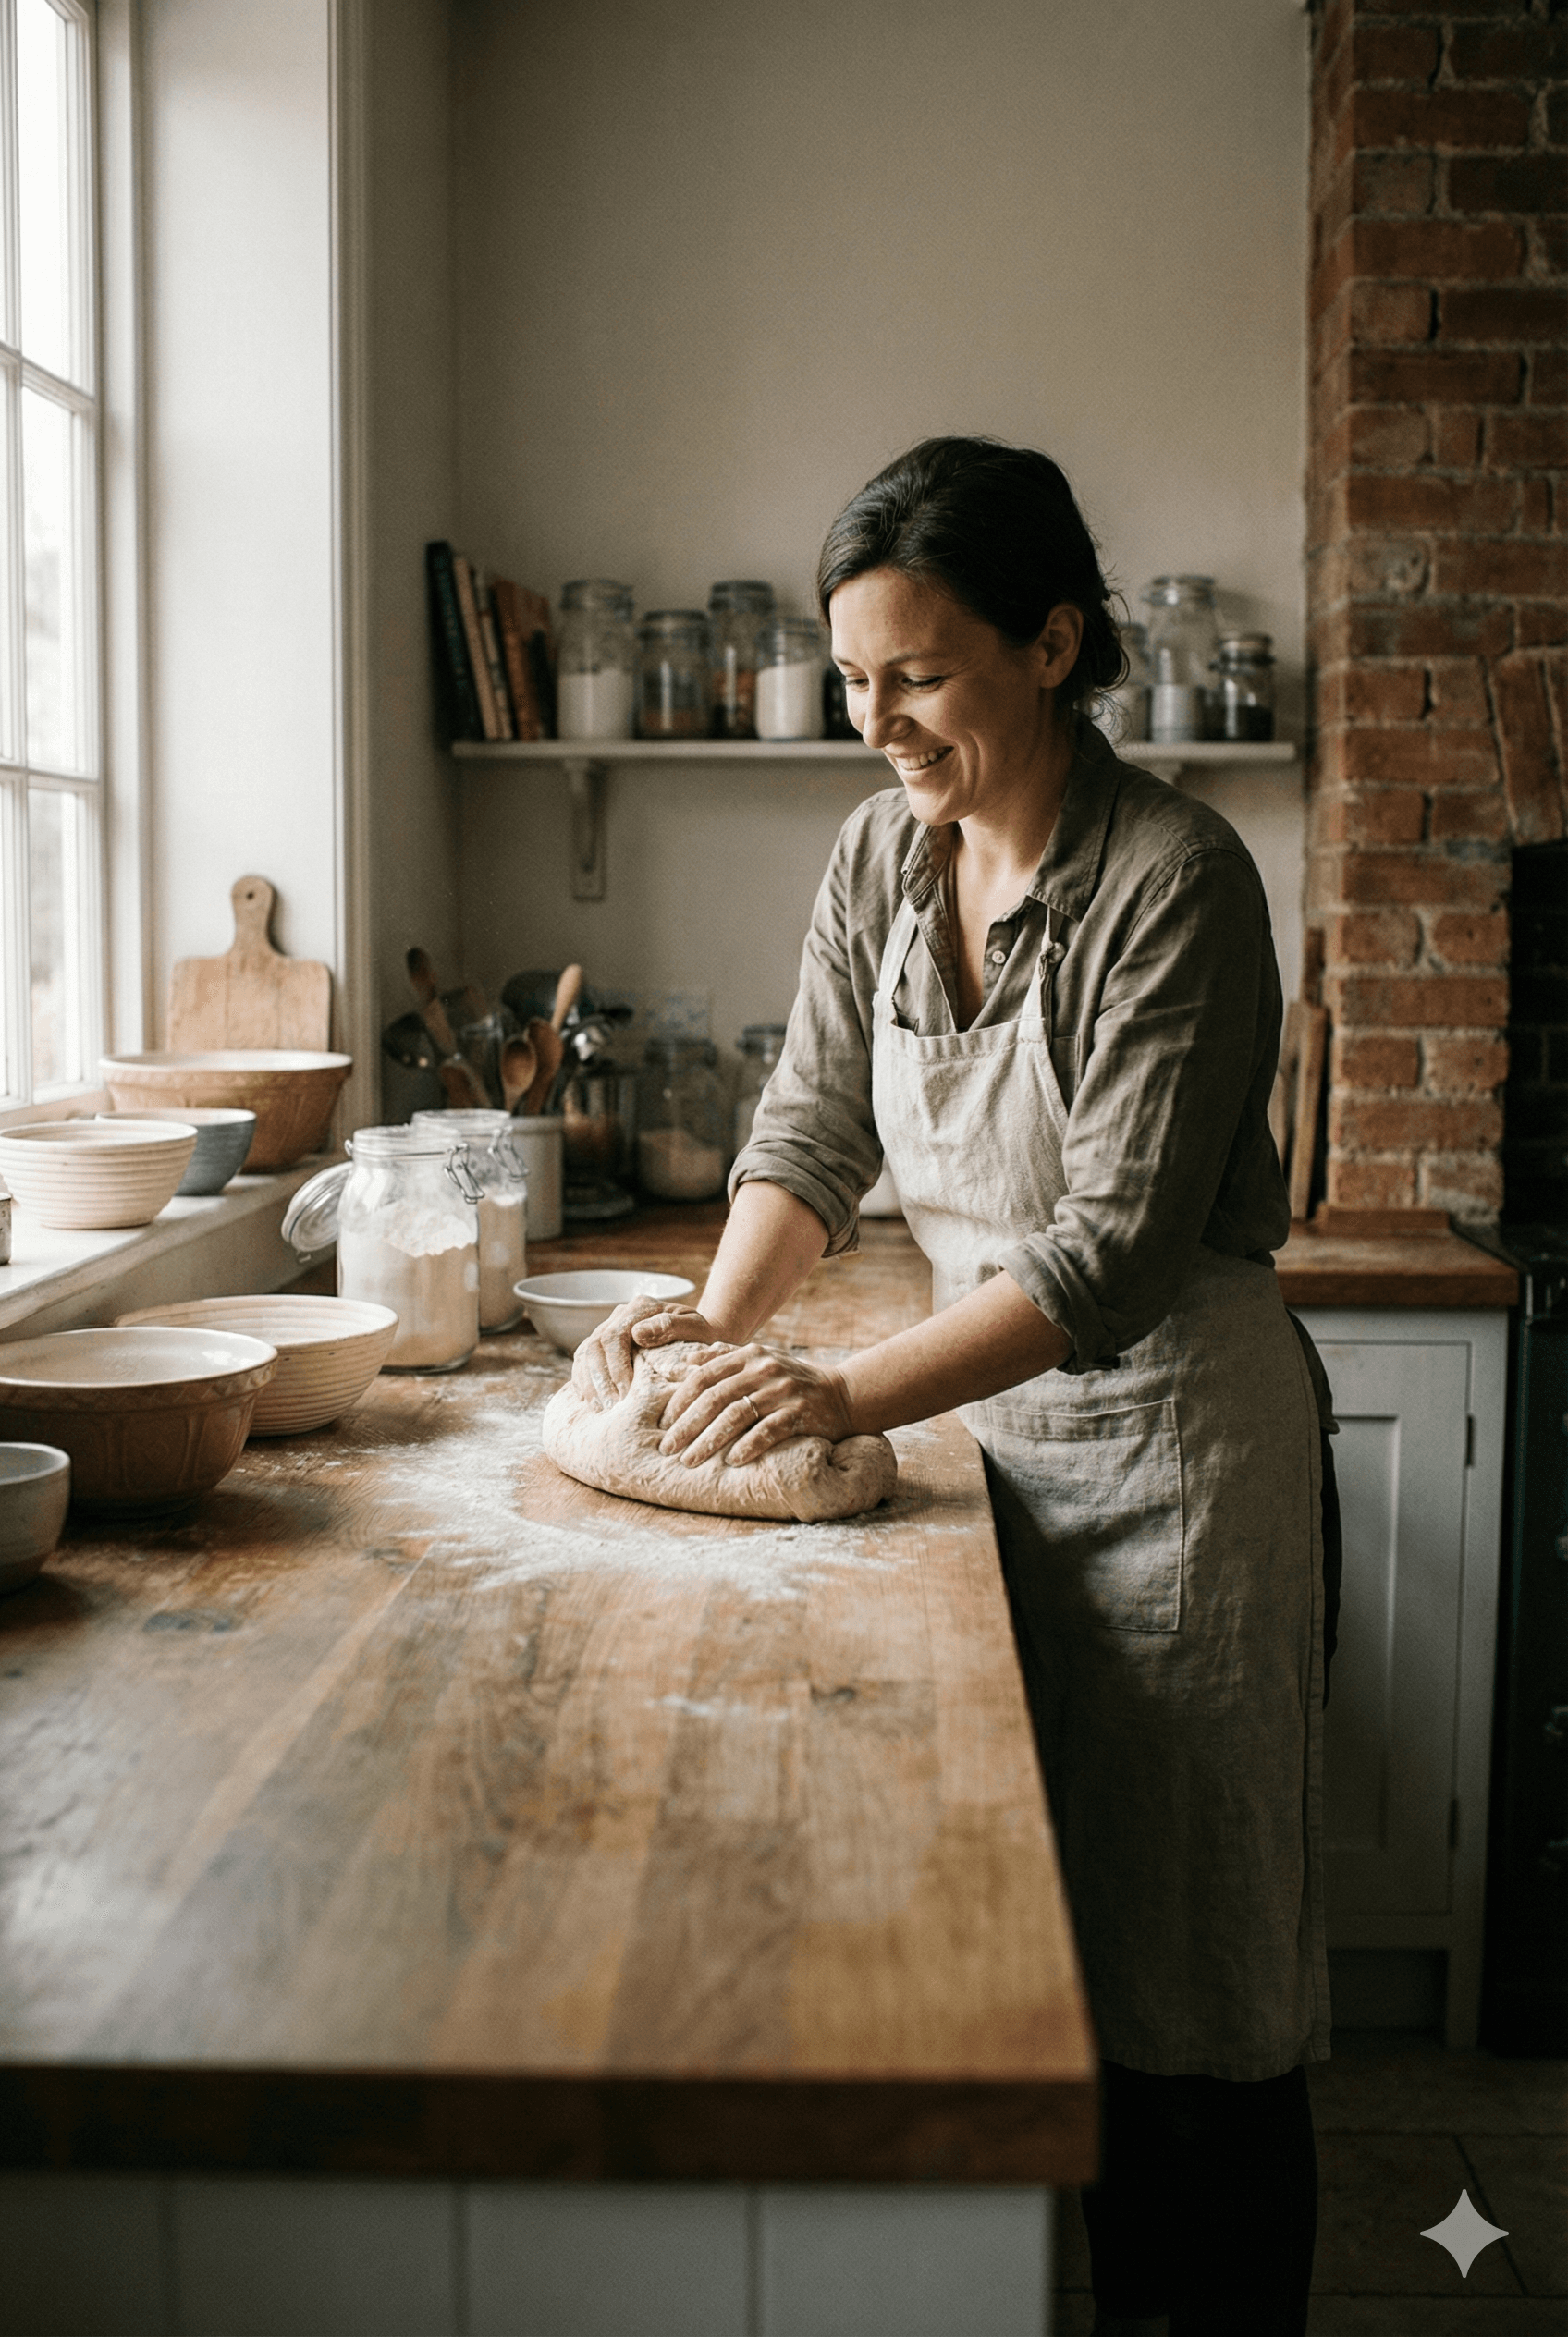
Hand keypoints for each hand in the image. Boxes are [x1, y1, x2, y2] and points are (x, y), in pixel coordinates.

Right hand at [570, 1296, 725, 1409]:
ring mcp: (610, 1328)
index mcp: (641, 1307)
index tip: (626, 1394)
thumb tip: (637, 1333)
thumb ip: (672, 1327)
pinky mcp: (604, 1345)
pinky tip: (589, 1401)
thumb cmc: (701, 1338)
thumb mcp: (696, 1329)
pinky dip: (582, 1380)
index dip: (616, 1367)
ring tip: (600, 1408)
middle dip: (600, 1379)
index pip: (615, 1336)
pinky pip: (583, 1360)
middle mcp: (621, 1314)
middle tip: (611, 1406)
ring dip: (589, 1382)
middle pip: (595, 1345)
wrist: (700, 1339)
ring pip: (585, 1352)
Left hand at [657, 1342, 854, 1468]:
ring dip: (708, 1440)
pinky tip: (732, 1462)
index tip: (664, 1423)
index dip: (680, 1400)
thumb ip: (724, 1359)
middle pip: (715, 1397)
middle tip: (667, 1449)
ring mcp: (783, 1391)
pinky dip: (749, 1446)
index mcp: (750, 1356)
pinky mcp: (800, 1413)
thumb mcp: (760, 1361)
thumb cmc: (794, 1381)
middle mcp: (764, 1369)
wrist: (844, 1394)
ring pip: (736, 1415)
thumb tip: (685, 1363)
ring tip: (689, 1461)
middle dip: (686, 1425)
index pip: (704, 1376)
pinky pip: (769, 1430)